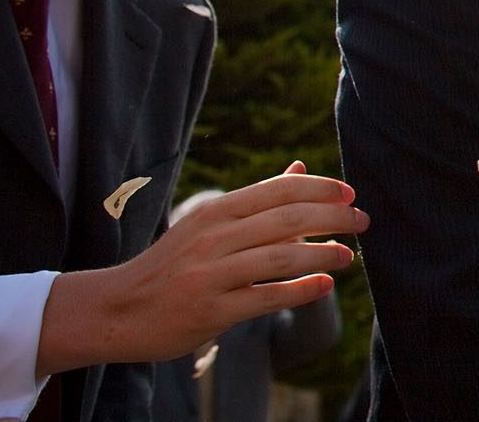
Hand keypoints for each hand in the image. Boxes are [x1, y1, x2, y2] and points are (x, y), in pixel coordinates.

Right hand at [37, 161, 365, 373]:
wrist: (115, 309)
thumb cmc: (172, 264)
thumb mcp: (208, 224)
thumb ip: (256, 200)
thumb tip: (300, 167)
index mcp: (216, 212)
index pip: (278, 190)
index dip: (319, 188)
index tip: (350, 193)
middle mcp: (214, 238)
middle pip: (286, 219)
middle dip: (332, 217)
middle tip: (363, 220)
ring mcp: (211, 275)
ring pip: (280, 257)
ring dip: (323, 254)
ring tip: (350, 255)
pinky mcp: (210, 311)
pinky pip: (265, 296)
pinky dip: (300, 290)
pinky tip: (324, 285)